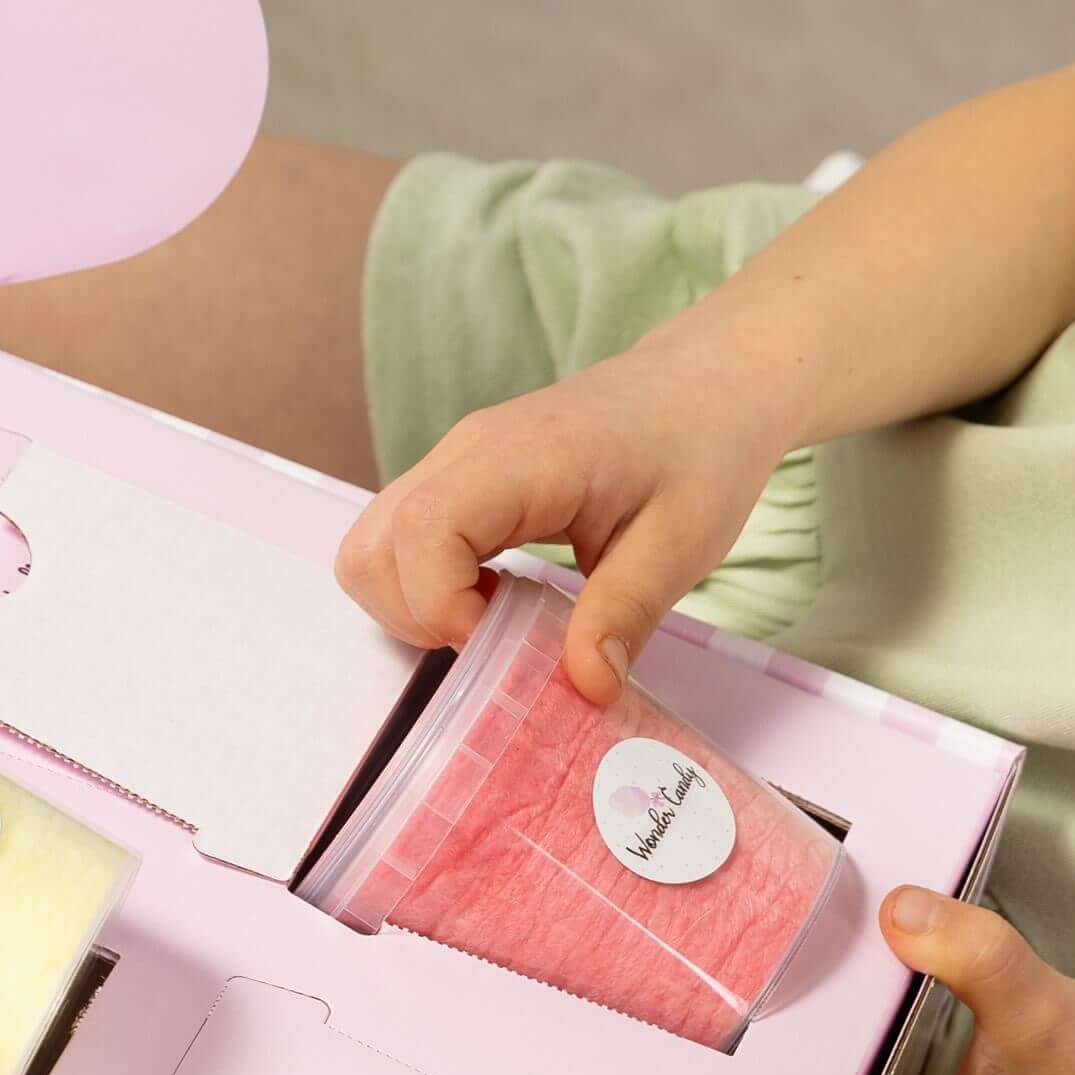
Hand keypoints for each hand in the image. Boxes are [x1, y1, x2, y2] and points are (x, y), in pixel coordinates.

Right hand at [336, 341, 789, 700]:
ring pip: (372, 543)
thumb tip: (584, 688)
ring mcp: (454, 461)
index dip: (441, 606)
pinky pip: (400, 537)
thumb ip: (625, 614)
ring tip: (490, 623)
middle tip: (492, 643)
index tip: (499, 644)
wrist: (702, 386)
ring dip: (411, 604)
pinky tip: (492, 598)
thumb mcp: (681, 543)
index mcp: (521, 458)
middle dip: (415, 617)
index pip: (425, 530)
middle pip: (372, 545)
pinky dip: (424, 585)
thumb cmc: (699, 451)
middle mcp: (466, 452)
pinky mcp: (458, 477)